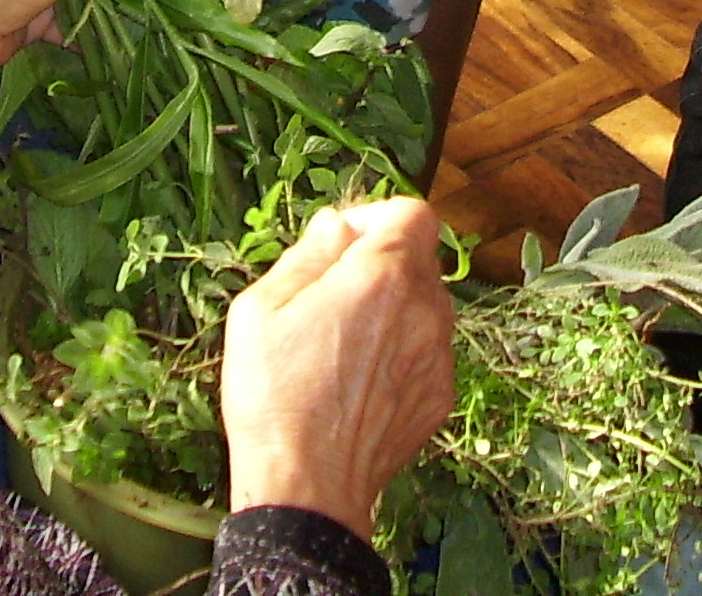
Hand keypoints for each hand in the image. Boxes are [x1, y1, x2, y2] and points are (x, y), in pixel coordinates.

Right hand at [222, 198, 456, 539]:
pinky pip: (426, 352)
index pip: (413, 214)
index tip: (343, 243)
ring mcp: (437, 357)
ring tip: (342, 343)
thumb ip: (307, 254)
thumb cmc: (275, 397)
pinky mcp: (439, 397)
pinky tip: (359, 380)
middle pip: (421, 259)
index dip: (377, 217)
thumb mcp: (262, 308)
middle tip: (332, 293)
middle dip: (382, 262)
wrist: (308, 488)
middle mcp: (424, 310)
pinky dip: (400, 352)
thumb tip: (335, 225)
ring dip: (393, 308)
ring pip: (425, 306)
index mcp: (383, 276)